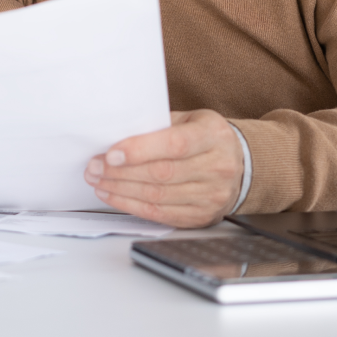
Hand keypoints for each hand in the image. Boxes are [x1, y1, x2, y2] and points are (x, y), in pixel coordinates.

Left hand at [83, 110, 243, 228]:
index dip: (140, 150)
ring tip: (98, 181)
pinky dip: (132, 206)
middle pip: (162, 174)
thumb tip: (118, 134)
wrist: (241, 165)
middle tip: (94, 167)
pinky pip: (160, 214)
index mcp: (213, 136)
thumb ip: (160, 125)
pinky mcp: (201, 216)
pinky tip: (114, 196)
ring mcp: (211, 195)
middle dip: (121, 172)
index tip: (111, 154)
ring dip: (121, 190)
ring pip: (158, 197)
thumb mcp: (190, 120)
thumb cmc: (206, 138)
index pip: (175, 144)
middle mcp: (217, 167)